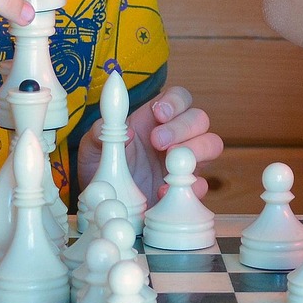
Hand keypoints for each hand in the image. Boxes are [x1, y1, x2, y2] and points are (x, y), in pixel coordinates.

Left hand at [74, 85, 222, 204]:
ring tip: (169, 164)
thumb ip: (101, 134)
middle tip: (158, 142)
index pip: (179, 98)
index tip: (159, 113)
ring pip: (211, 144)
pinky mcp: (186, 189)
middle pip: (199, 118)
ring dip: (196, 150)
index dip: (175, 102)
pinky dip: (191, 186)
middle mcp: (175, 137)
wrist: (103, 204)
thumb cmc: (100, 169)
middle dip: (182, 127)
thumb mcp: (91, 149)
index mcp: (154, 120)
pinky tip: (164, 190)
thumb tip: (127, 132)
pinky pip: (203, 183)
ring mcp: (184, 162)